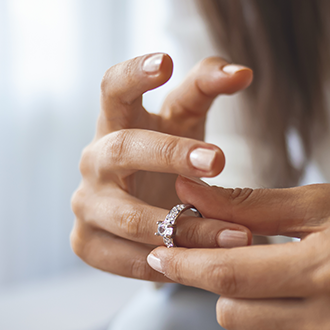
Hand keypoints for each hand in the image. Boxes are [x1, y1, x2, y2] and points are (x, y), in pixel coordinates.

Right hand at [70, 53, 254, 281]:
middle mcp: (92, 159)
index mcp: (114, 121)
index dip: (134, 73)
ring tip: (237, 234)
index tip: (166, 62)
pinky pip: (128, 259)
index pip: (112, 87)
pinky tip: (204, 267)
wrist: (143, 210)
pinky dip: (167, 264)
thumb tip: (243, 72)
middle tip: (217, 160)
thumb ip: (210, 87)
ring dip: (187, 228)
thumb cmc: (166, 154)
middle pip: (122, 150)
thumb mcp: (186, 118)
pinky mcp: (86, 244)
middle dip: (169, 155)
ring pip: (131, 218)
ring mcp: (85, 203)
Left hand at [147, 177, 329, 329]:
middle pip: (233, 315)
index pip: (229, 275)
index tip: (158, 251)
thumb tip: (185, 193)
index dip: (185, 262)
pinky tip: (320, 319)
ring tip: (298, 288)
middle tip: (259, 260)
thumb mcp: (326, 202)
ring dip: (259, 316)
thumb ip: (251, 205)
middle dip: (230, 285)